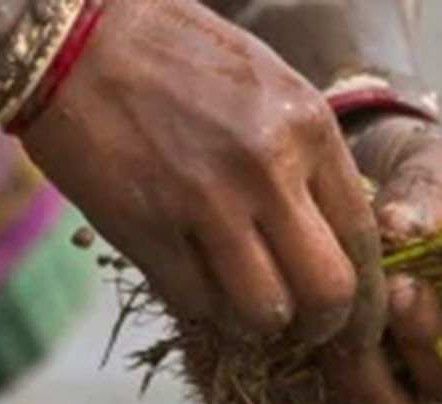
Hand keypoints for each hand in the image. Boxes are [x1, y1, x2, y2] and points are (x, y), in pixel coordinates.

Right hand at [20, 0, 383, 346]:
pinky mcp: (145, 228)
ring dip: (256, 320)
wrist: (74, 37)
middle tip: (306, 329)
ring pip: (263, 310)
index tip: (357, 321)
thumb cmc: (179, 58)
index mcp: (308, 129)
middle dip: (324, 325)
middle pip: (327, 290)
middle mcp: (267, 169)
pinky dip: (199, 306)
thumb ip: (310, 160)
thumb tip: (342, 237)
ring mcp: (205, 202)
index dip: (367, 294)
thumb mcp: (271, 89)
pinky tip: (192, 280)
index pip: (364, 237)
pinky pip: (195, 302)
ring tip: (242, 303)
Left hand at [244, 115, 441, 403]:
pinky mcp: (333, 394)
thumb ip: (437, 199)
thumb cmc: (423, 188)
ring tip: (345, 320)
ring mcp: (393, 387)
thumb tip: (403, 230)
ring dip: (371, 380)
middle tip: (404, 290)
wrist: (361, 187)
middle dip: (430, 347)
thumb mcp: (440, 176)